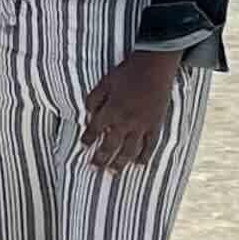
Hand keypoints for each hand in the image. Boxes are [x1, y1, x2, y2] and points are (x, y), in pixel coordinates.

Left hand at [79, 45, 179, 171]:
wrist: (155, 66)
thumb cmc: (128, 72)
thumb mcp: (105, 81)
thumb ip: (94, 99)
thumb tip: (88, 114)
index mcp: (111, 110)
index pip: (95, 129)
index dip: (88, 138)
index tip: (83, 146)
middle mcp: (125, 121)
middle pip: (110, 145)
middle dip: (101, 159)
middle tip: (94, 169)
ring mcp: (142, 125)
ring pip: (129, 150)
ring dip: (120, 163)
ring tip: (113, 173)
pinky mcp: (155, 124)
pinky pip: (150, 145)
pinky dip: (144, 156)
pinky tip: (138, 165)